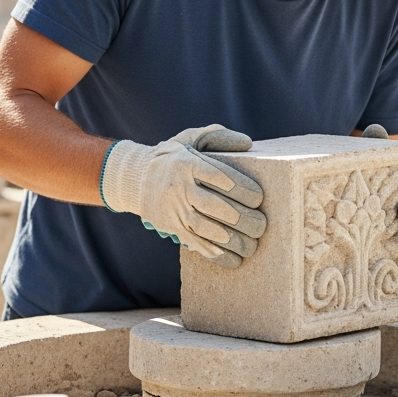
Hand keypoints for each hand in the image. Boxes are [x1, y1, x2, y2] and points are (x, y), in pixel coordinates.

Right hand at [101, 124, 265, 266]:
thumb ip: (219, 136)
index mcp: (188, 163)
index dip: (243, 189)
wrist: (136, 177)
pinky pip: (195, 243)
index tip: (259, 199)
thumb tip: (247, 143)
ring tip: (252, 246)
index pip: (221, 177)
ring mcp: (173, 209)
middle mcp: (179, 186)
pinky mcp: (169, 226)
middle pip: (216, 206)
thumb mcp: (192, 138)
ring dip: (233, 241)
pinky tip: (235, 260)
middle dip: (243, 219)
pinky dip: (217, 254)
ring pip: (207, 229)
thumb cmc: (175, 156)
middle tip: (261, 226)